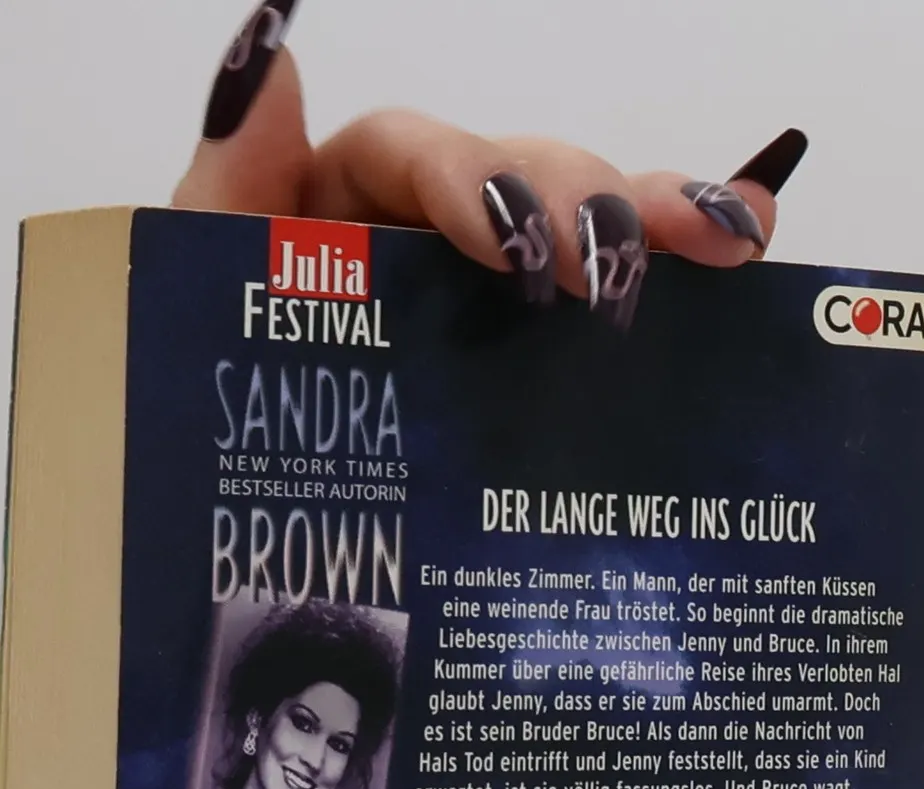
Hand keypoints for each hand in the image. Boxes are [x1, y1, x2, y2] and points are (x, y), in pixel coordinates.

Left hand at [0, 8, 807, 788]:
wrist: (198, 599)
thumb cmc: (177, 447)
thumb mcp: (175, 321)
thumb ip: (221, 196)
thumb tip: (267, 54)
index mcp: (322, 222)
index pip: (407, 156)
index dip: (467, 180)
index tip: (508, 244)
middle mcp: (412, 258)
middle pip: (518, 185)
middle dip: (578, 207)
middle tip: (612, 277)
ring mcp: (478, 323)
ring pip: (578, 241)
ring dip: (653, 226)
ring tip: (722, 245)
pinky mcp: (526, 388)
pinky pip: (607, 320)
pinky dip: (682, 280)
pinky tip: (748, 251)